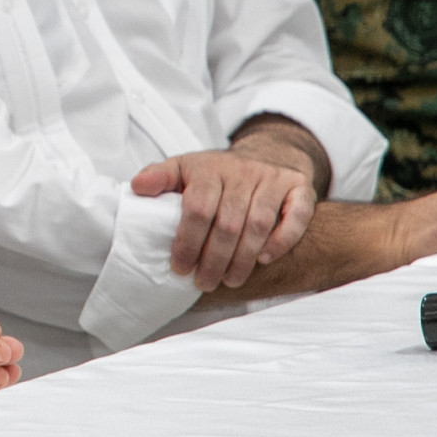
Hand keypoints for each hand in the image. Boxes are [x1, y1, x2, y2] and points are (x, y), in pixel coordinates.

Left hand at [131, 147, 317, 291]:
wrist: (266, 153)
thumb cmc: (218, 172)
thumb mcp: (184, 168)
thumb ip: (160, 178)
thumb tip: (137, 187)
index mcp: (210, 167)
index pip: (198, 208)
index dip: (188, 242)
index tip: (180, 267)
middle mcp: (243, 171)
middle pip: (228, 223)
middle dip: (214, 259)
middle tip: (204, 283)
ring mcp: (273, 178)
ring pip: (259, 224)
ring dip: (243, 258)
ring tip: (229, 280)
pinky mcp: (300, 188)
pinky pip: (297, 216)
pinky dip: (282, 240)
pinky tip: (264, 259)